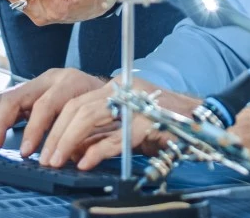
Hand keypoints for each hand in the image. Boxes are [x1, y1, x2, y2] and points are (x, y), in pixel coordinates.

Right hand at [0, 68, 105, 154]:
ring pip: (6, 96)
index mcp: (70, 83)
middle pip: (17, 96)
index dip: (33, 129)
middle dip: (0, 123)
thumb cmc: (101, 108)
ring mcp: (38, 82)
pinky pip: (5, 101)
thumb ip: (79, 137)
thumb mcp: (96, 120)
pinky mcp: (29, 90)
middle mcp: (51, 78)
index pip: (46, 104)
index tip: (25, 153)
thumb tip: (63, 159)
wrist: (107, 90)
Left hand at [41, 77, 200, 170]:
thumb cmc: (168, 125)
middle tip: (46, 157)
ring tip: (56, 160)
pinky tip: (84, 162)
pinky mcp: (148, 123)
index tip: (45, 146)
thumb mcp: (130, 124)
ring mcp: (136, 105)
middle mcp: (125, 91)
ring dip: (68, 141)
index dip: (57, 124)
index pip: (78, 101)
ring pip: (90, 116)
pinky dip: (95, 150)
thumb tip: (73, 149)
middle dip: (57, 133)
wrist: (204, 123)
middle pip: (78, 107)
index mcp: (119, 88)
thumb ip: (104, 131)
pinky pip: (115, 137)